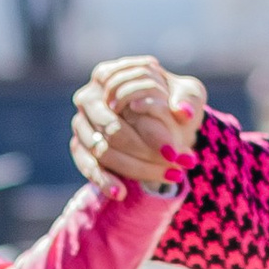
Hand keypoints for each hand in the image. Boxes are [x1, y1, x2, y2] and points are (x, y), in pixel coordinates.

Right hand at [70, 57, 205, 194]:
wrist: (163, 119)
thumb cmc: (173, 99)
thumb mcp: (188, 93)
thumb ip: (188, 99)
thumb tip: (183, 112)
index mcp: (109, 75)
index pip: (126, 103)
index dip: (151, 129)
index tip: (174, 152)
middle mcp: (89, 98)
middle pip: (113, 130)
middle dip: (145, 153)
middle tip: (174, 169)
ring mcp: (81, 123)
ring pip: (103, 151)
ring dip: (134, 170)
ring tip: (162, 180)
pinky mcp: (79, 147)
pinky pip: (87, 165)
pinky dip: (103, 180)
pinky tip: (120, 193)